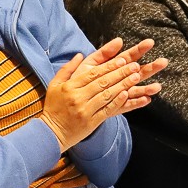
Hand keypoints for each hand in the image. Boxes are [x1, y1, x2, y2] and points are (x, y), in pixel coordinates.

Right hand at [41, 38, 166, 150]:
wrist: (51, 132)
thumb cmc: (54, 107)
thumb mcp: (55, 85)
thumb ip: (67, 69)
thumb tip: (79, 55)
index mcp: (70, 87)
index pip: (92, 73)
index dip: (109, 66)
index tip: (122, 60)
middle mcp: (78, 97)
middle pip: (102, 82)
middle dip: (120, 73)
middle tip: (134, 65)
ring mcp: (85, 110)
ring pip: (107, 95)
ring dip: (123, 85)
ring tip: (136, 77)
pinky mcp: (91, 122)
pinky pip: (107, 110)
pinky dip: (118, 101)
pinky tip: (127, 94)